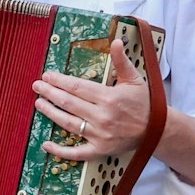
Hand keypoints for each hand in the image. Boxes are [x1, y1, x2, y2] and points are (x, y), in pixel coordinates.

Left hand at [34, 47, 150, 160]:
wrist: (157, 130)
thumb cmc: (144, 103)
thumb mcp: (134, 79)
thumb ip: (122, 61)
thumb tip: (116, 41)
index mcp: (109, 97)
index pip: (77, 87)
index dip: (59, 81)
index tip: (47, 76)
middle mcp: (102, 117)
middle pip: (69, 103)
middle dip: (50, 93)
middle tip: (37, 86)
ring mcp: (99, 135)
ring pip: (68, 123)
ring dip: (51, 113)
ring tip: (39, 103)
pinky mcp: (99, 150)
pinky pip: (76, 153)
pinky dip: (60, 151)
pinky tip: (46, 144)